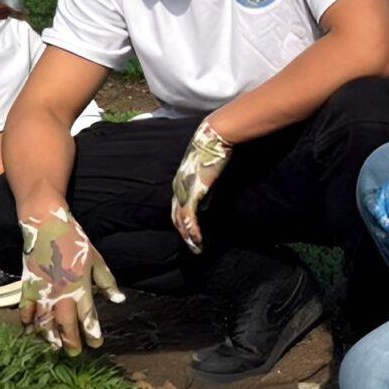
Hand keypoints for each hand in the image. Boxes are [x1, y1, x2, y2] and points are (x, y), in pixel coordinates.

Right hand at [18, 205, 123, 353]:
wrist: (46, 225)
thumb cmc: (75, 242)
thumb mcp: (97, 260)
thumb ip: (107, 282)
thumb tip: (119, 300)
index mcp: (81, 287)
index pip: (88, 317)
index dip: (92, 333)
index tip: (96, 344)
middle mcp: (61, 293)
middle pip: (66, 325)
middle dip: (71, 342)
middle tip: (75, 355)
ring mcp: (42, 291)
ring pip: (45, 321)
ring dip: (49, 337)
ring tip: (54, 348)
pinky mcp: (28, 286)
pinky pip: (26, 309)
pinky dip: (27, 322)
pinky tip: (29, 332)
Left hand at [170, 119, 231, 252]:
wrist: (212, 139)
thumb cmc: (212, 150)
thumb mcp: (206, 168)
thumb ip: (205, 180)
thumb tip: (209, 190)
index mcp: (180, 182)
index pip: (177, 208)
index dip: (182, 223)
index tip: (191, 234)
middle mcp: (178, 188)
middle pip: (176, 218)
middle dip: (184, 235)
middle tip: (193, 247)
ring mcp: (183, 191)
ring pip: (181, 221)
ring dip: (189, 237)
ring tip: (197, 248)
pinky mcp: (192, 193)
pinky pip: (189, 217)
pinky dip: (193, 230)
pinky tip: (198, 240)